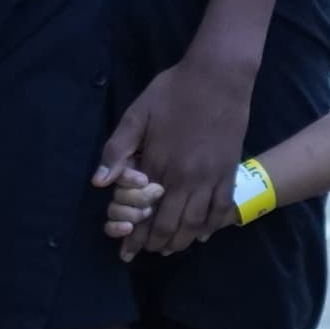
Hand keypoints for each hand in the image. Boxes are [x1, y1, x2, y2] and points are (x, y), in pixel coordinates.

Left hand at [95, 49, 255, 259]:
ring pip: (195, 223)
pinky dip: (212, 226)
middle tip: (147, 252)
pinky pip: (222, 208)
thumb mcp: (137, 114)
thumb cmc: (174, 91)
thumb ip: (117, 149)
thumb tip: (100, 183)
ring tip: (171, 249)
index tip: (125, 251)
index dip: (133, 235)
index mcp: (159, 165)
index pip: (143, 212)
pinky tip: (204, 234)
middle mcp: (185, 179)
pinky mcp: (229, 171)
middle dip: (155, 243)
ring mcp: (210, 177)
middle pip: (170, 225)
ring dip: (181, 241)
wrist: (219, 76)